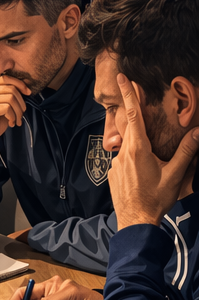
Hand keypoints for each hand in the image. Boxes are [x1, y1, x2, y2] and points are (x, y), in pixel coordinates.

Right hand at [0, 76, 32, 162]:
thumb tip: (26, 88)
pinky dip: (13, 117)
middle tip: (21, 113)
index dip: (20, 84)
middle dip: (21, 102)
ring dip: (18, 111)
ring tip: (16, 119)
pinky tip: (11, 123)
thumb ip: (9, 94)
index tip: (28, 93)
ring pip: (11, 99)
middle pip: (11, 88)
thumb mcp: (2, 105)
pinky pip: (7, 108)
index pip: (7, 78)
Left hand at [109, 75, 198, 227]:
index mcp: (138, 149)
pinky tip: (143, 170)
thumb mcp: (175, 174)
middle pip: (129, 126)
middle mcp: (124, 153)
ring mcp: (116, 163)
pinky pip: (124, 159)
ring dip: (138, 142)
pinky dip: (133, 157)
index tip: (122, 78)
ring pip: (127, 145)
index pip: (133, 115)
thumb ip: (187, 151)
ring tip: (150, 155)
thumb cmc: (155, 199)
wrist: (134, 221)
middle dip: (133, 112)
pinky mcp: (113, 173)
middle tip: (134, 96)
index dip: (128, 95)